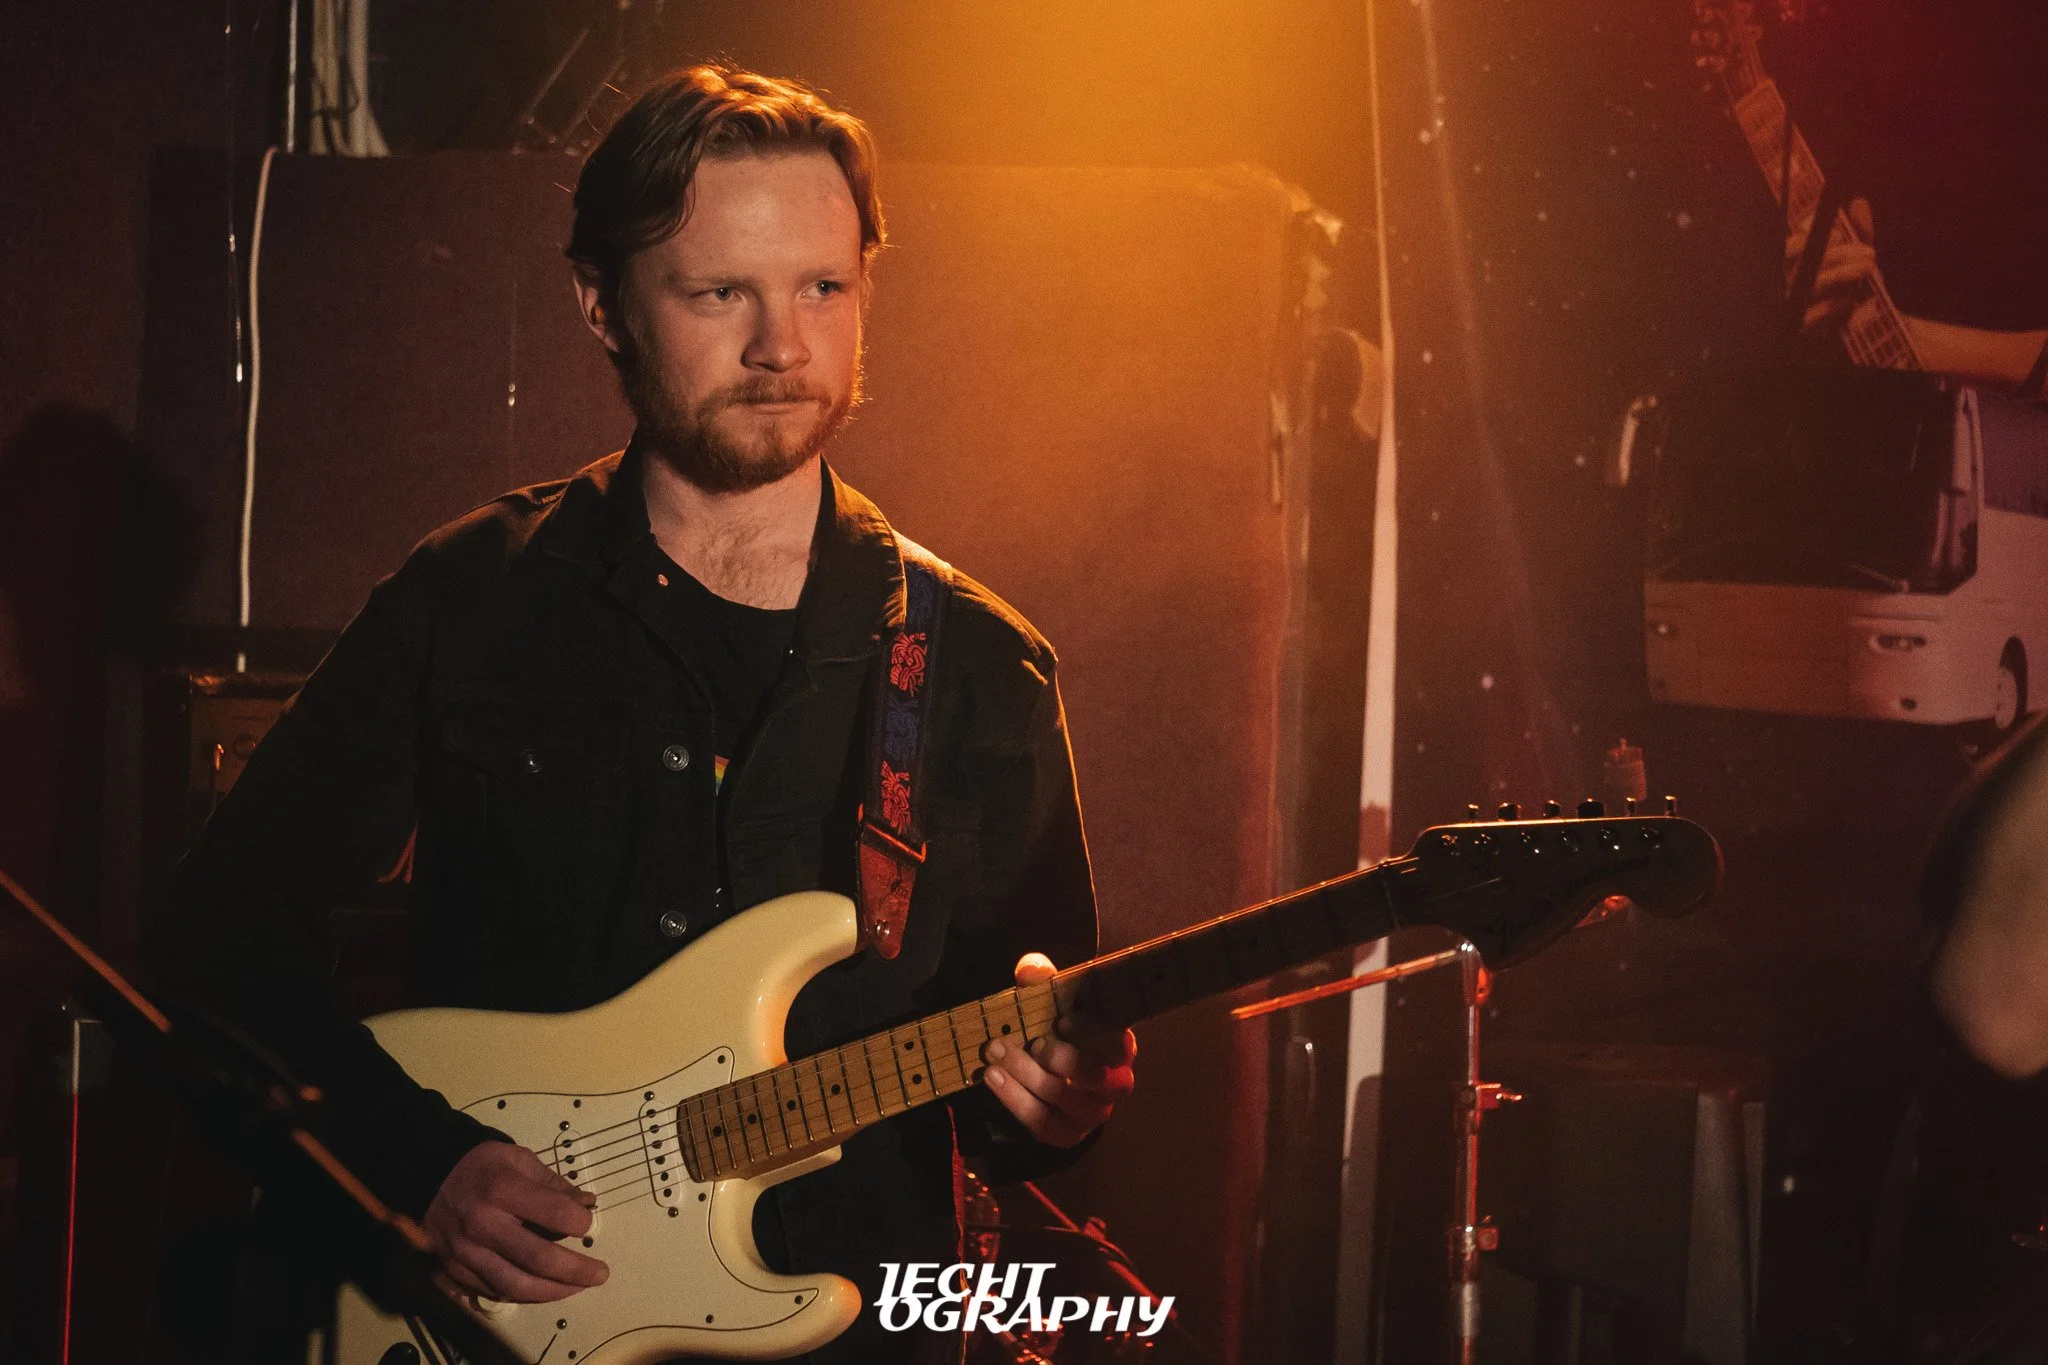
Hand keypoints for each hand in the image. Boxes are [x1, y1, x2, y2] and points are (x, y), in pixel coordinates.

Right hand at [424, 1140, 609, 1302]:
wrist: (427, 1178)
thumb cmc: (481, 1167)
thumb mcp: (519, 1160)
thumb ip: (553, 1184)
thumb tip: (587, 1205)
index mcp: (501, 1190)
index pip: (553, 1213)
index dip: (580, 1222)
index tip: (589, 1224)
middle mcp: (483, 1225)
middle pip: (538, 1258)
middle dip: (576, 1270)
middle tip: (599, 1273)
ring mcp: (467, 1253)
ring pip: (517, 1285)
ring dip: (554, 1291)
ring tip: (577, 1287)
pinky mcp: (456, 1271)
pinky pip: (495, 1292)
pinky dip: (525, 1295)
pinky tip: (545, 1289)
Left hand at [981, 952, 1136, 1145]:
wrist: (1045, 1071)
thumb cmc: (1056, 1029)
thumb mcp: (1052, 1001)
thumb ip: (1043, 981)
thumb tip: (1032, 970)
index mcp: (1120, 1048)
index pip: (1117, 1043)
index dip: (1091, 1033)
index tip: (1061, 1019)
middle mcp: (1115, 1085)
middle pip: (1096, 1078)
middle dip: (1060, 1059)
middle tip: (1030, 1041)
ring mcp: (1093, 1114)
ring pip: (1065, 1102)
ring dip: (1028, 1078)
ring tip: (996, 1056)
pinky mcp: (1067, 1134)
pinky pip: (1043, 1124)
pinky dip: (1015, 1101)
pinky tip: (993, 1078)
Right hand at [1785, 195, 1881, 338]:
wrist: (1865, 332)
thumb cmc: (1854, 289)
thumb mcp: (1859, 258)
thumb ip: (1860, 232)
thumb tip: (1859, 203)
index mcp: (1798, 263)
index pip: (1795, 244)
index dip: (1811, 234)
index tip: (1840, 232)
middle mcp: (1790, 283)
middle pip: (1804, 261)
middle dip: (1837, 254)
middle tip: (1869, 253)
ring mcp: (1792, 306)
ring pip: (1812, 284)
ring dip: (1842, 275)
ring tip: (1869, 269)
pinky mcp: (1800, 329)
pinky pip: (1813, 316)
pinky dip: (1834, 307)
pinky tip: (1853, 304)